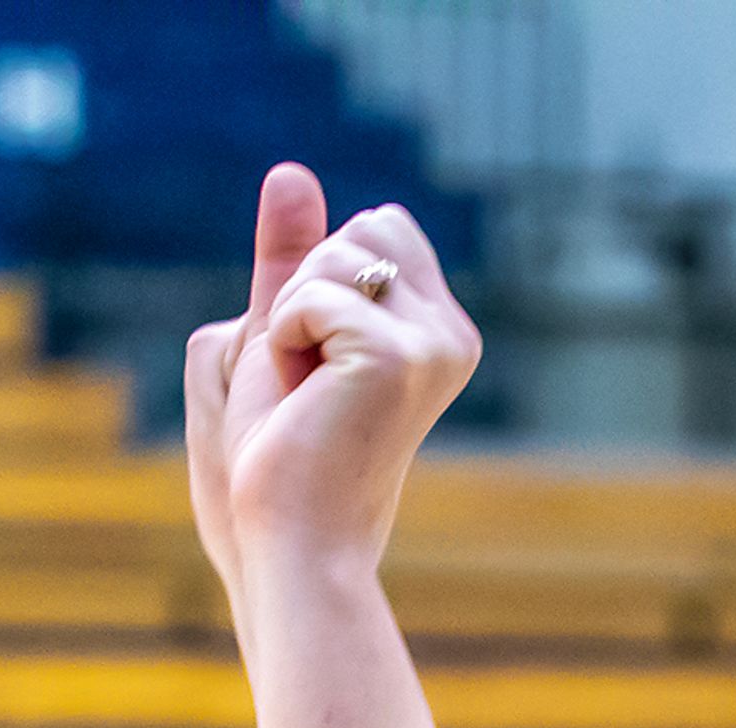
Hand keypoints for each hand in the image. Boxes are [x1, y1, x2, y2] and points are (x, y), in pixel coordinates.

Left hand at [184, 163, 479, 595]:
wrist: (291, 549)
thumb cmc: (282, 467)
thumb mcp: (283, 340)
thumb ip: (292, 259)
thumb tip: (289, 170)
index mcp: (441, 332)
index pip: (377, 230)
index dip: (319, 286)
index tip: (319, 370)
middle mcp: (452, 334)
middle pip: (364, 227)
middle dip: (308, 290)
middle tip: (307, 382)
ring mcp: (433, 344)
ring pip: (337, 254)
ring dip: (292, 318)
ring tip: (306, 397)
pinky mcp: (396, 356)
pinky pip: (310, 296)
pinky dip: (282, 342)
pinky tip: (302, 403)